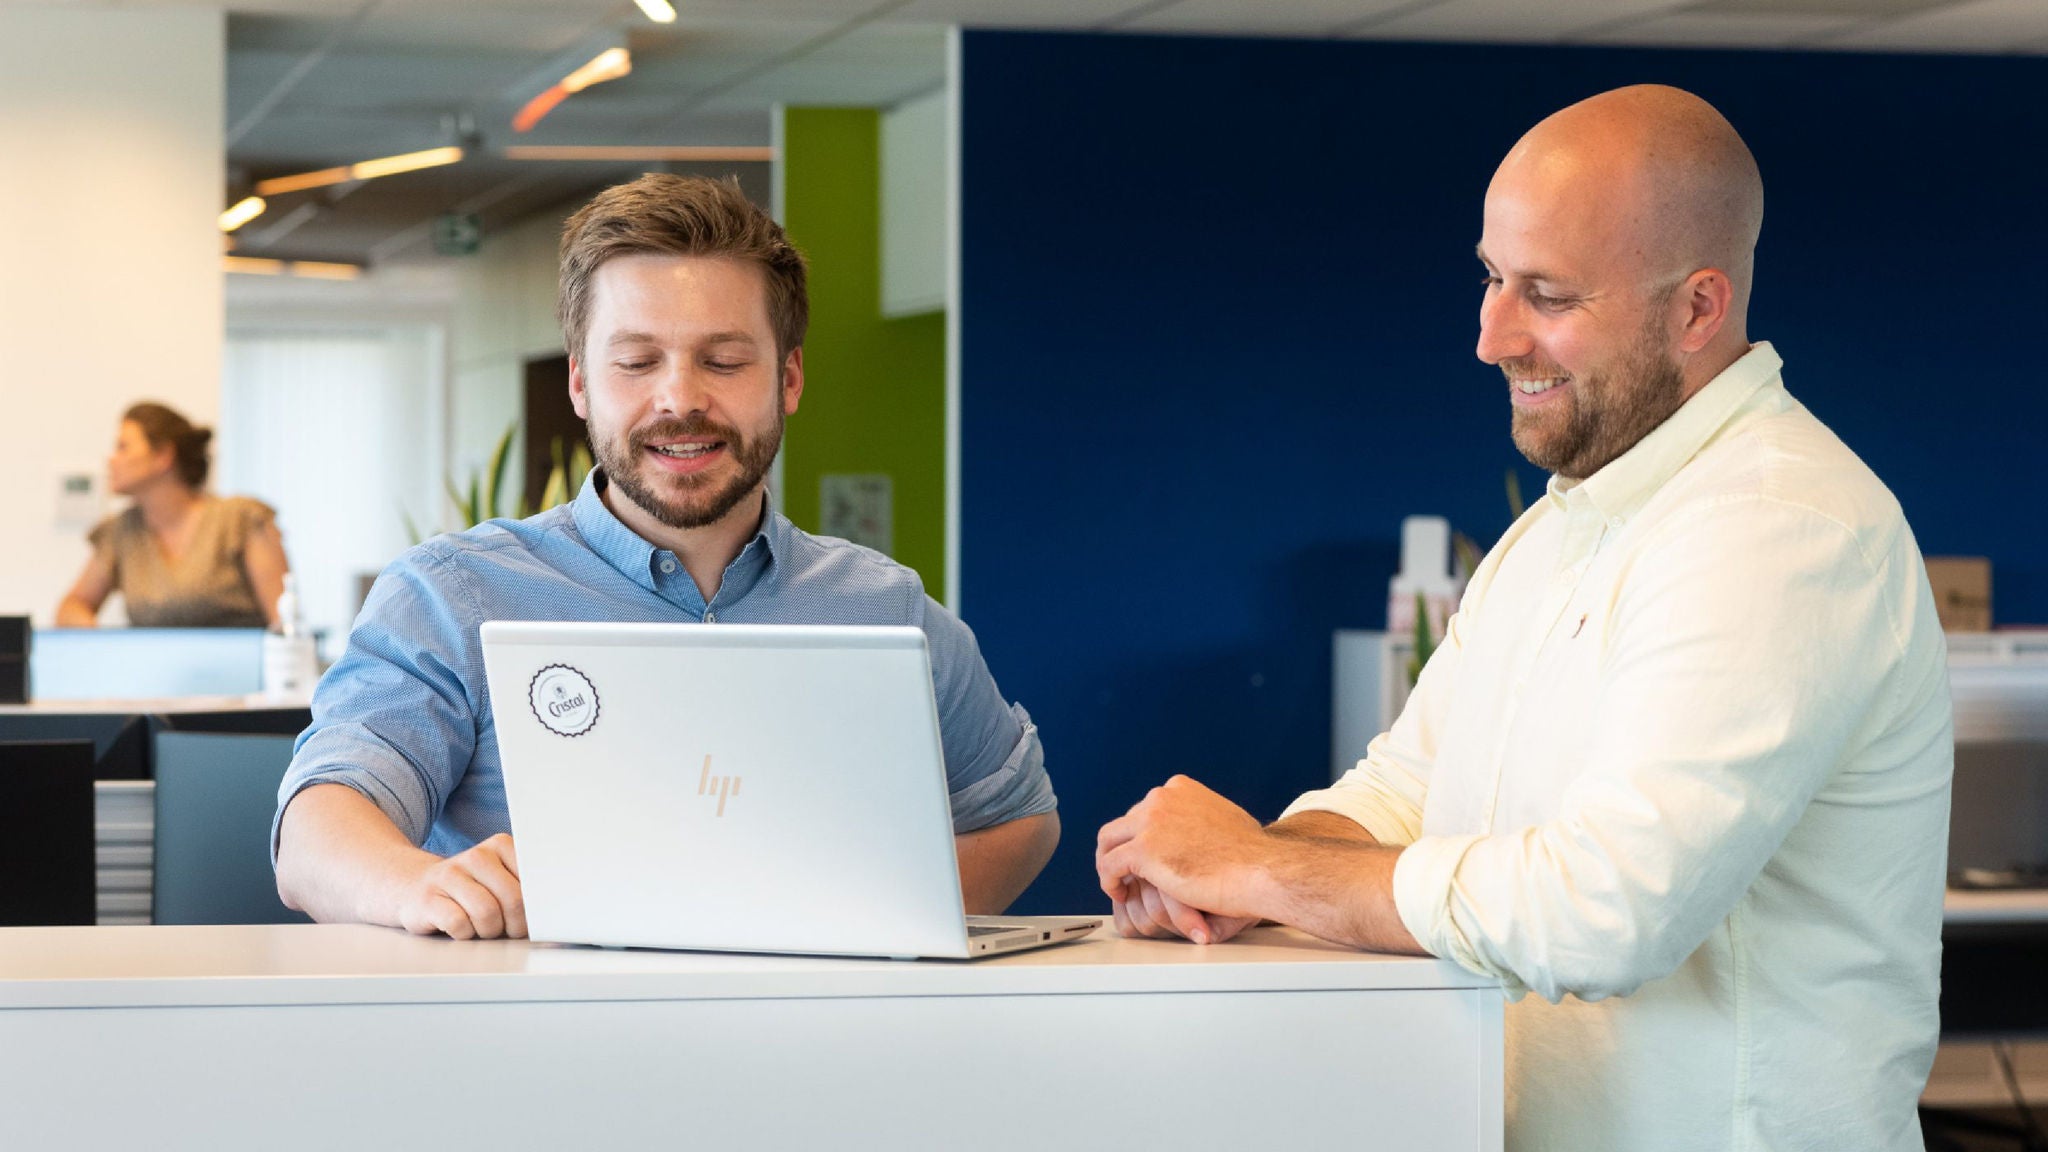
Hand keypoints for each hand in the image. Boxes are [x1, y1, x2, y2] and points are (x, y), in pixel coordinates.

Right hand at [395, 833, 525, 939]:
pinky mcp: (429, 898)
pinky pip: (459, 924)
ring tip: (483, 928)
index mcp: (500, 846)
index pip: (534, 881)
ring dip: (489, 931)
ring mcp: (450, 875)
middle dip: (515, 925)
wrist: (412, 886)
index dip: (536, 907)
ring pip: (487, 913)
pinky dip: (465, 934)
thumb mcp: (499, 879)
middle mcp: (477, 855)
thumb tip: (552, 911)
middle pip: (514, 900)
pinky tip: (460, 928)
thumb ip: (524, 887)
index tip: (532, 917)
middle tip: (508, 930)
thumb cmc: (467, 890)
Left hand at [1096, 775, 1273, 934]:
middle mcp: (1161, 798)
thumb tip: (1200, 831)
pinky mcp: (1142, 850)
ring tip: (1120, 885)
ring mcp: (1149, 821)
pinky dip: (1110, 882)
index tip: (1147, 856)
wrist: (1259, 870)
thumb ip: (1204, 818)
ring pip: (1108, 840)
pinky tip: (1121, 895)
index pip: (1146, 808)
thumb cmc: (1251, 855)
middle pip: (1125, 823)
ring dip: (1109, 862)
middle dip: (1125, 849)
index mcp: (1180, 788)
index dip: (1142, 834)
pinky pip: (1109, 865)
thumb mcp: (1227, 818)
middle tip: (1129, 874)